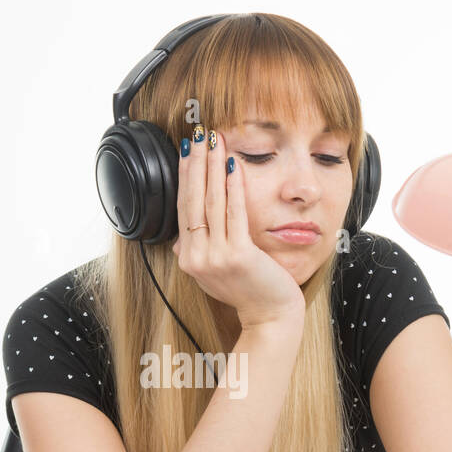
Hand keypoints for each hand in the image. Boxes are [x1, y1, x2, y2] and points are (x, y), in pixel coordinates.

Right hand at [172, 125, 304, 329]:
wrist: (268, 317)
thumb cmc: (246, 292)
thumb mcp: (211, 273)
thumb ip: (196, 251)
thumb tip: (182, 234)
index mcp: (188, 258)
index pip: (183, 208)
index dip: (184, 176)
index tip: (186, 150)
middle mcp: (196, 257)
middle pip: (193, 200)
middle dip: (195, 163)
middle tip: (198, 134)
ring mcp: (215, 258)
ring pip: (212, 202)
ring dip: (213, 167)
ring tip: (215, 140)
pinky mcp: (238, 256)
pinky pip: (234, 213)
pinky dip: (234, 187)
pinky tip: (234, 166)